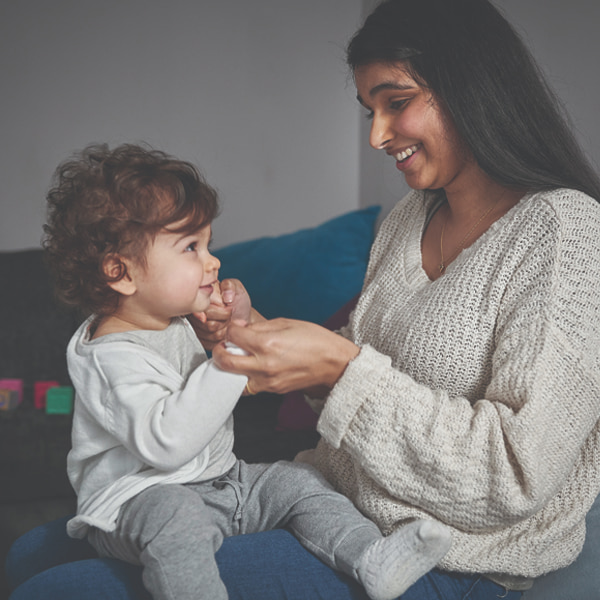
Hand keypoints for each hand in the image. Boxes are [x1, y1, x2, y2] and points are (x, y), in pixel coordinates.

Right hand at [189, 279, 255, 349]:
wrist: (241, 317)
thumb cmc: (237, 301)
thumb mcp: (236, 288)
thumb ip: (230, 286)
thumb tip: (226, 297)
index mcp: (198, 297)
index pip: (202, 309)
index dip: (217, 312)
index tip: (229, 310)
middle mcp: (193, 312)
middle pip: (207, 324)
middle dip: (224, 320)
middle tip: (230, 315)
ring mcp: (195, 326)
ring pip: (209, 334)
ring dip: (224, 329)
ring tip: (228, 322)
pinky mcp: (200, 339)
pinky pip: (209, 343)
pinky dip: (221, 338)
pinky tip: (225, 331)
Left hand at [212, 318, 359, 394]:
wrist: (333, 363)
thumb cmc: (314, 339)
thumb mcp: (286, 323)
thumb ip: (259, 327)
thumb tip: (241, 329)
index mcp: (267, 343)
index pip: (232, 336)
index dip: (231, 330)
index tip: (236, 329)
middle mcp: (264, 364)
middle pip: (225, 362)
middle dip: (218, 352)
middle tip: (222, 347)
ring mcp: (268, 380)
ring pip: (234, 380)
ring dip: (230, 369)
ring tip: (236, 359)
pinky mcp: (273, 390)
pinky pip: (250, 386)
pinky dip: (245, 377)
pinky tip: (251, 367)